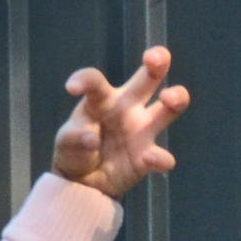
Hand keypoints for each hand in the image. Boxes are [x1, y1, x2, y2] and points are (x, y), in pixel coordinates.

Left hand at [53, 49, 190, 195]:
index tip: (71, 88)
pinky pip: (161, 156)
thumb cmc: (75, 151)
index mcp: (102, 99)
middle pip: (149, 78)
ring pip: (168, 109)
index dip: (85, 79)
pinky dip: (160, 158)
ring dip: (175, 98)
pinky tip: (151, 159)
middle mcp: (127, 108)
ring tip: (169, 99)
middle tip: (153, 58)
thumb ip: (73, 138)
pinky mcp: (148, 158)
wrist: (83, 182)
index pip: (95, 81)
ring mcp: (142, 131)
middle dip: (157, 62)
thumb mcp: (65, 143)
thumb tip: (91, 138)